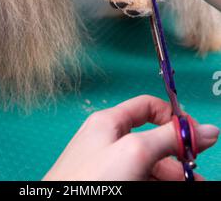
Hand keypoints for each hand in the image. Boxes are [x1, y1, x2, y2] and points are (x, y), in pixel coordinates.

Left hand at [43, 95, 218, 180]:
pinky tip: (168, 189)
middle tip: (197, 173)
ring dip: (172, 175)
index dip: (173, 118)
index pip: (147, 107)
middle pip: (152, 140)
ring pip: (148, 165)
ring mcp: (108, 166)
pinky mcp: (108, 185)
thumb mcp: (136, 151)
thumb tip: (205, 130)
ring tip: (193, 185)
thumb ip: (169, 138)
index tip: (193, 138)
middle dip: (178, 156)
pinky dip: (156, 183)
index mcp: (109, 121)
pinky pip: (139, 179)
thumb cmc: (90, 180)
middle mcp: (108, 141)